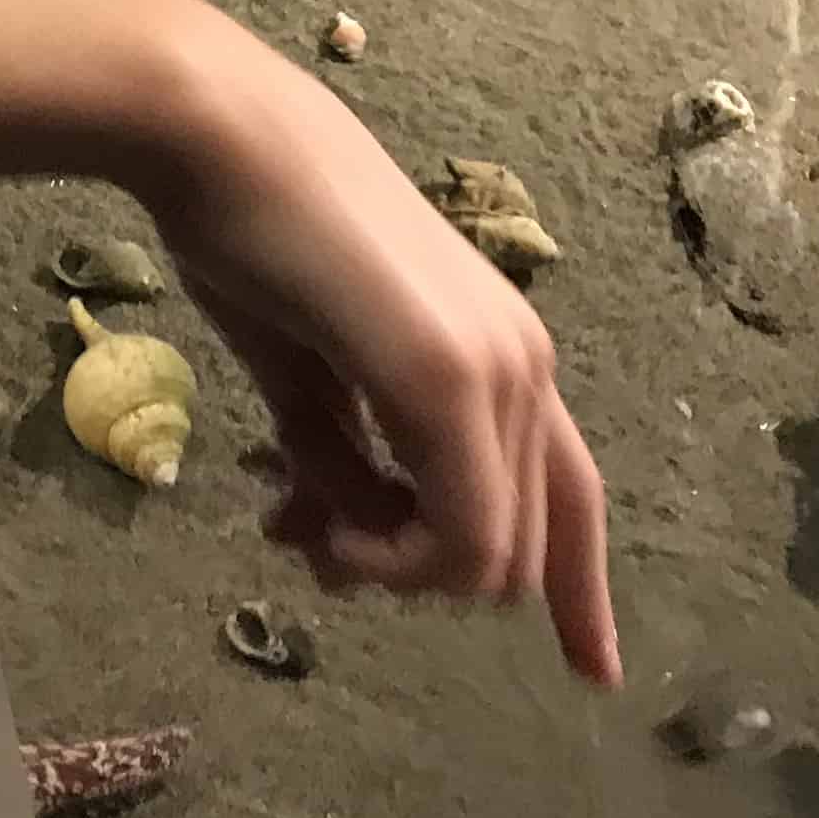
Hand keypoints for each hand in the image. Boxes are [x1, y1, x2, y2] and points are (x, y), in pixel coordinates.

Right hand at [138, 36, 620, 685]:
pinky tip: (311, 520)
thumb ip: (340, 460)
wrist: (223, 142)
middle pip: (515, 553)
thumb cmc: (257, 236)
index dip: (583, 596)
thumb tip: (341, 547)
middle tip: (309, 544)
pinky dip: (387, 558)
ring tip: (295, 523)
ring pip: (488, 558)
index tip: (595, 676)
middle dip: (412, 575)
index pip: (573, 500)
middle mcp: (526, 365)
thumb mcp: (308, 375)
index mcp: (504, 352)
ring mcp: (498, 372)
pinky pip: (457, 538)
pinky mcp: (450, 383)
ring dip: (389, 568)